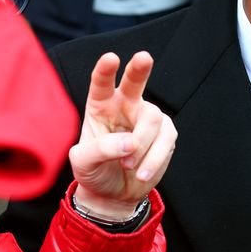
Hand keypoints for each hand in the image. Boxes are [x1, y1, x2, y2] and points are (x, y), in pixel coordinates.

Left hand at [69, 52, 176, 218]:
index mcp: (100, 106)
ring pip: (153, 119)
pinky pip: (166, 140)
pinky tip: (142, 173)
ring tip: (128, 166)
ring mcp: (146, 118)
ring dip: (142, 146)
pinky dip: (154, 159)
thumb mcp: (83, 163)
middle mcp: (125, 106)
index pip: (102, 83)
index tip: (111, 58)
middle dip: (139, 69)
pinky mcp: (165, 134)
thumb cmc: (94, 171)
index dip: (105, 70)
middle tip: (144, 58)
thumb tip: (129, 143)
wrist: (113, 193)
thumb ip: (100, 150)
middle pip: (135, 82)